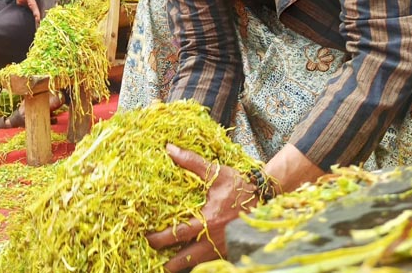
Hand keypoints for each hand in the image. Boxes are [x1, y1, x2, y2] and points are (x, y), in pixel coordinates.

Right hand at [11, 0, 45, 24]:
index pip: (31, 3)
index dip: (35, 11)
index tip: (38, 18)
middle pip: (32, 7)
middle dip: (38, 12)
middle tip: (46, 17)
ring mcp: (20, 1)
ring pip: (30, 7)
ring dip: (35, 9)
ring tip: (42, 13)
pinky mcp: (20, 3)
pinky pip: (28, 6)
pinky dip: (33, 7)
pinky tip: (37, 8)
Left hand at [147, 144, 258, 271]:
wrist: (265, 200)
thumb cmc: (240, 186)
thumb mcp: (217, 172)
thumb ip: (192, 161)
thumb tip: (169, 148)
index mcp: (208, 220)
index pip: (177, 235)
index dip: (158, 239)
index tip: (146, 237)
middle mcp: (213, 240)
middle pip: (183, 261)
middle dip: (167, 263)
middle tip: (152, 257)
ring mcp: (221, 250)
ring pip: (195, 265)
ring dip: (180, 263)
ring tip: (166, 262)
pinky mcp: (228, 253)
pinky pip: (207, 264)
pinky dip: (195, 262)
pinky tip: (187, 256)